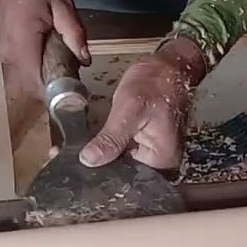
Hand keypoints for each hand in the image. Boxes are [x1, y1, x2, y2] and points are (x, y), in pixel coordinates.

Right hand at [0, 0, 89, 86]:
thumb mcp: (61, 4)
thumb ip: (74, 33)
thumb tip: (85, 60)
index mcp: (22, 43)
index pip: (36, 85)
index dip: (55, 95)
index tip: (73, 94)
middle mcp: (8, 53)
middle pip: (31, 87)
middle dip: (52, 88)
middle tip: (72, 75)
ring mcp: (3, 52)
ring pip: (25, 80)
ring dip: (44, 78)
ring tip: (60, 60)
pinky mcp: (3, 50)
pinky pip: (20, 69)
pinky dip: (35, 68)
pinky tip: (47, 53)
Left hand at [79, 37, 206, 169]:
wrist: (170, 66)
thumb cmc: (157, 83)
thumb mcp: (129, 110)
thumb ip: (111, 139)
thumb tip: (90, 160)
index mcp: (162, 160)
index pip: (128, 180)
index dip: (104, 175)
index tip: (81, 172)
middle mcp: (161, 162)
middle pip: (126, 174)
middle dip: (103, 167)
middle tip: (76, 160)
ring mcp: (155, 154)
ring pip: (124, 163)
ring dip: (106, 156)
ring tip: (83, 151)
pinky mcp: (148, 144)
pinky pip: (126, 152)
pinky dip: (112, 147)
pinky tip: (97, 143)